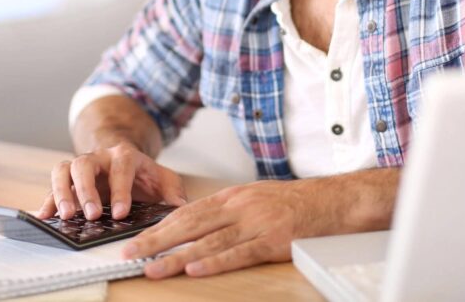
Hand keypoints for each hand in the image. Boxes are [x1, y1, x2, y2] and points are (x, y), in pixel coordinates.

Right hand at [36, 141, 186, 220]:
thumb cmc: (143, 174)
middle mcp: (98, 157)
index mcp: (124, 155)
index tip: (121, 213)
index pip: (121, 169)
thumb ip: (173, 190)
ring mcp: (79, 167)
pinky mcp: (66, 180)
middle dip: (87, 190)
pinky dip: (46, 201)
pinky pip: (51, 186)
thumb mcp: (163, 178)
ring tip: (67, 216)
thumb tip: (180, 207)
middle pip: (85, 165)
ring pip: (63, 170)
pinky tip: (43, 217)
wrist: (123, 158)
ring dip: (62, 192)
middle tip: (92, 214)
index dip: (120, 190)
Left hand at [120, 180, 325, 277]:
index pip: (188, 212)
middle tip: (130, 253)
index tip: (136, 238)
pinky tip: (195, 268)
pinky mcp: (273, 241)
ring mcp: (257, 223)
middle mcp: (240, 207)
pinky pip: (239, 253)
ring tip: (152, 268)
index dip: (159, 226)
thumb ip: (228, 211)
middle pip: (190, 225)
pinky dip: (215, 262)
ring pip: (208, 241)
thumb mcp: (256, 198)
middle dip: (156, 240)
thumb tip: (197, 226)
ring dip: (176, 256)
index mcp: (234, 196)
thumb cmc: (297, 202)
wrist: (334, 200)